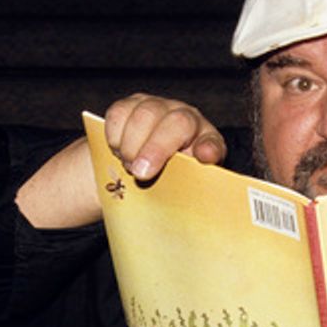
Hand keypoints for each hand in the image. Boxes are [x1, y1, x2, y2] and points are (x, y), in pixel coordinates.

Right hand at [15, 93, 224, 229]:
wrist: (135, 171)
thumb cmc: (163, 184)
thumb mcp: (176, 192)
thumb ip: (183, 195)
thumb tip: (188, 221)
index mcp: (206, 145)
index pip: (212, 143)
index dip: (208, 149)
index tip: (203, 158)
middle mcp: (187, 120)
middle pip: (177, 123)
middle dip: (156, 148)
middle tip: (140, 173)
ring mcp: (160, 108)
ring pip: (146, 114)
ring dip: (132, 144)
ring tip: (127, 166)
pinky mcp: (132, 104)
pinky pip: (120, 113)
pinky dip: (115, 134)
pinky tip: (116, 150)